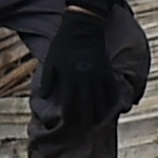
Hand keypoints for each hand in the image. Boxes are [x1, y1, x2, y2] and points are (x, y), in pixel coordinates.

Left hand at [37, 6, 116, 124]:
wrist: (83, 27)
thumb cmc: (63, 44)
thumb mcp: (50, 62)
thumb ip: (47, 81)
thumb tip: (44, 98)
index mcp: (69, 78)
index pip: (70, 105)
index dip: (70, 118)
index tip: (69, 126)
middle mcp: (85, 80)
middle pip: (88, 108)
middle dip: (86, 121)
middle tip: (84, 130)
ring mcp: (98, 76)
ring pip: (102, 102)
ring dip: (100, 115)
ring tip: (97, 123)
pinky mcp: (108, 71)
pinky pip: (112, 91)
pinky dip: (112, 102)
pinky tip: (110, 108)